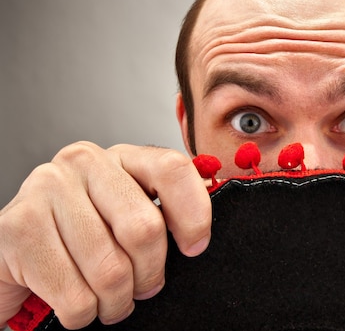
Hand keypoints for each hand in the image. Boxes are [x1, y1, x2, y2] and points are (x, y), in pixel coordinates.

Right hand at [0, 142, 211, 328]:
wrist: (20, 251)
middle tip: (143, 287)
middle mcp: (84, 162)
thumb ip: (165, 212)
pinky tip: (78, 302)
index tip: (195, 247)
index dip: (193, 214)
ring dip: (116, 301)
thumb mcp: (130, 213)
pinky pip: (75, 296)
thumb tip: (200, 235)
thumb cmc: (85, 234)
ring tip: (110, 300)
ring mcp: (47, 189)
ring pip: (111, 270)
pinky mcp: (18, 227)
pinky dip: (84, 314)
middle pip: (145, 228)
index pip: (172, 170)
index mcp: (122, 155)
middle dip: (149, 273)